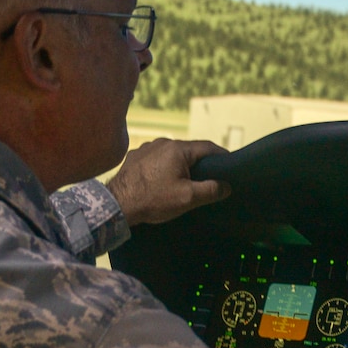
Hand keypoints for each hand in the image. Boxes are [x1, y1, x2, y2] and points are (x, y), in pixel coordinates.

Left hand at [107, 138, 231, 225]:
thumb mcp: (188, 197)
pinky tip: (161, 182)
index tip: (229, 163)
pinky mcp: (134, 157)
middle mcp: (162, 143)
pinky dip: (162, 168)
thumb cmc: (154, 199)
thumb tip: (226, 186)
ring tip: (182, 182)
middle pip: (188, 151)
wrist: (118, 204)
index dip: (221, 155)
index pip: (207, 147)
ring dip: (179, 165)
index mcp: (178, 149)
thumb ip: (211, 190)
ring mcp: (146, 148)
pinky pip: (155, 160)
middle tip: (208, 178)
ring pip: (171, 155)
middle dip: (199, 163)